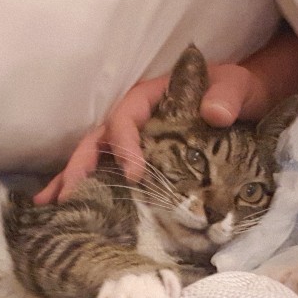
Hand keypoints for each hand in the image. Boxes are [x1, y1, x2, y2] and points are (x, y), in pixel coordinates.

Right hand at [33, 29, 297, 204]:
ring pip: (95, 159)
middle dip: (80, 168)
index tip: (135, 174)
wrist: (247, 103)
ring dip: (71, 181)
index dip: (124, 145)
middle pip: (98, 141)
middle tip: (68, 197)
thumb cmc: (237, 90)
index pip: (125, 119)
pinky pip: (109, 173)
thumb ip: (226, 97)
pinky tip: (68, 209)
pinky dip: (88, 190)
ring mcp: (134, 142)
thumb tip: (214, 114)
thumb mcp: (237, 87)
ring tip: (49, 207)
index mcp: (149, 98)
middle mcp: (133, 119)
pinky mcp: (141, 161)